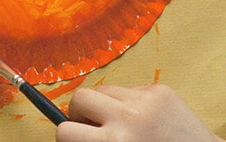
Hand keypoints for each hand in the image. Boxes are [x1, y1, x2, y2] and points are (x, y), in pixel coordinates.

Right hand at [56, 84, 224, 141]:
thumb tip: (69, 130)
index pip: (65, 131)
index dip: (67, 135)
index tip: (76, 138)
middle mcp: (127, 117)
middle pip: (79, 98)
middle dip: (80, 113)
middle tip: (92, 127)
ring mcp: (145, 99)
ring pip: (103, 89)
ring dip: (104, 104)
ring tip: (120, 121)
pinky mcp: (160, 89)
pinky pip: (129, 88)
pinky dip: (129, 102)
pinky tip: (145, 118)